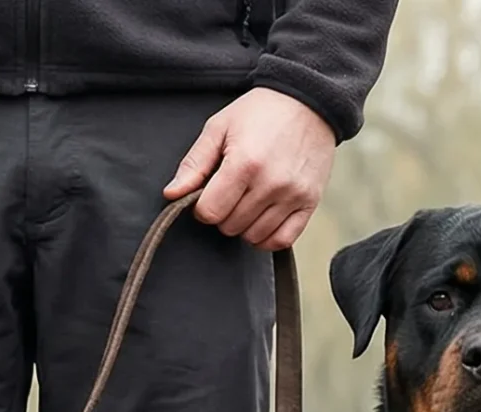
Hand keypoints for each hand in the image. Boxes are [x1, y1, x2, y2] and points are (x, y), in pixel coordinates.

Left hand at [165, 89, 335, 251]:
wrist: (308, 101)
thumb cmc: (260, 112)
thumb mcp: (219, 128)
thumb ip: (194, 164)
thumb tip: (171, 194)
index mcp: (244, 163)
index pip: (210, 212)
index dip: (202, 207)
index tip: (209, 193)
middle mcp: (270, 183)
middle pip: (230, 226)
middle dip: (224, 213)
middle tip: (231, 191)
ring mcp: (292, 195)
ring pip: (254, 236)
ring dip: (244, 225)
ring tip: (248, 200)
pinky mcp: (310, 202)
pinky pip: (282, 240)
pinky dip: (267, 237)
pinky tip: (262, 219)